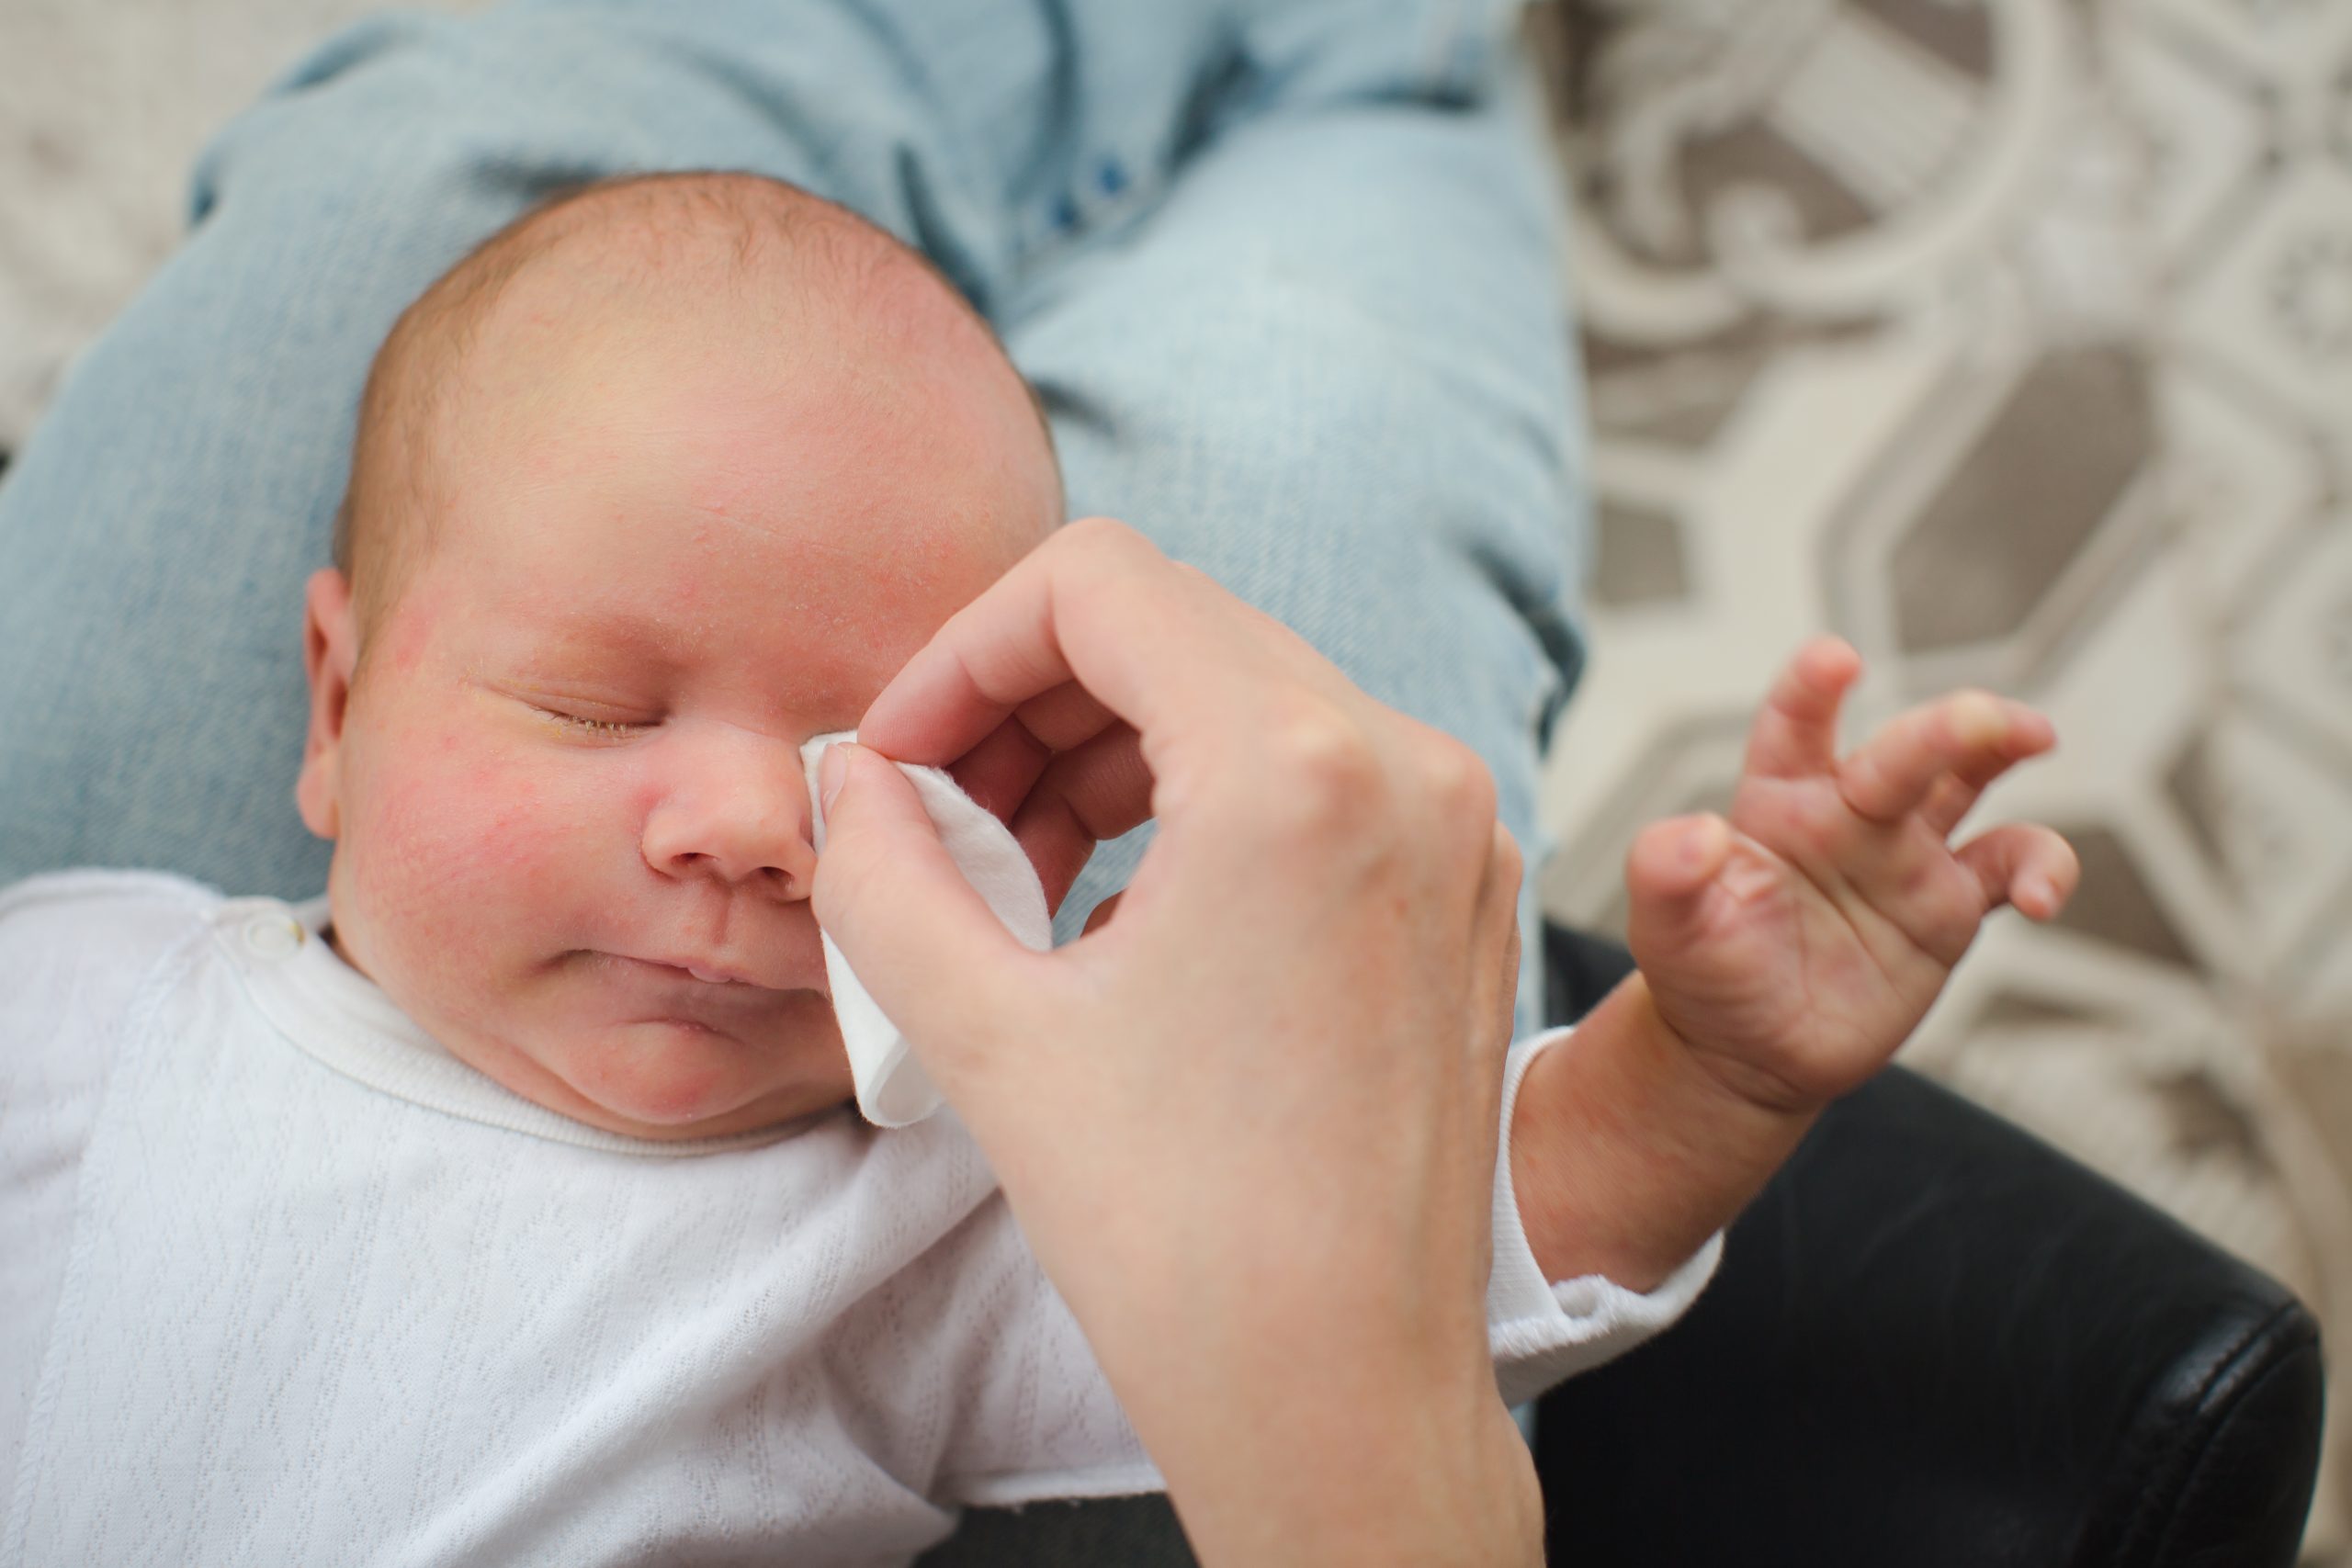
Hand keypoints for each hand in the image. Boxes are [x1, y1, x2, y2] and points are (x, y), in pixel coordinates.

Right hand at [810, 519, 1539, 1567]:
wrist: (1341, 1396)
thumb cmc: (1183, 1239)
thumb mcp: (982, 1031)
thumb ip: (882, 868)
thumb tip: (850, 779)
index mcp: (1297, 769)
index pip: (1098, 582)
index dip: (962, 648)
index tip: (899, 755)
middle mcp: (1406, 766)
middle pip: (1174, 628)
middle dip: (1027, 706)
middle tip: (939, 823)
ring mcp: (1456, 827)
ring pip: (1244, 694)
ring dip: (1106, 754)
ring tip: (1015, 879)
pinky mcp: (1466, 889)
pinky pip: (1314, 774)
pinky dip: (1198, 802)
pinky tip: (1119, 912)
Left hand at [1628, 637, 2078, 1114]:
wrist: (1746, 1052)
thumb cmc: (1701, 974)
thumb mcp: (1666, 928)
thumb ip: (1664, 872)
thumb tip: (1696, 832)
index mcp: (1776, 799)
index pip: (1794, 727)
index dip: (1811, 689)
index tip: (1833, 660)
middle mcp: (1847, 811)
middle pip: (1903, 750)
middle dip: (1945, 726)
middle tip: (1982, 718)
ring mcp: (1904, 852)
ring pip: (1968, 778)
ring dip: (2002, 747)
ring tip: (2034, 736)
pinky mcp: (1949, 905)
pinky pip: (2011, 866)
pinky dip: (2042, 868)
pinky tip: (2041, 898)